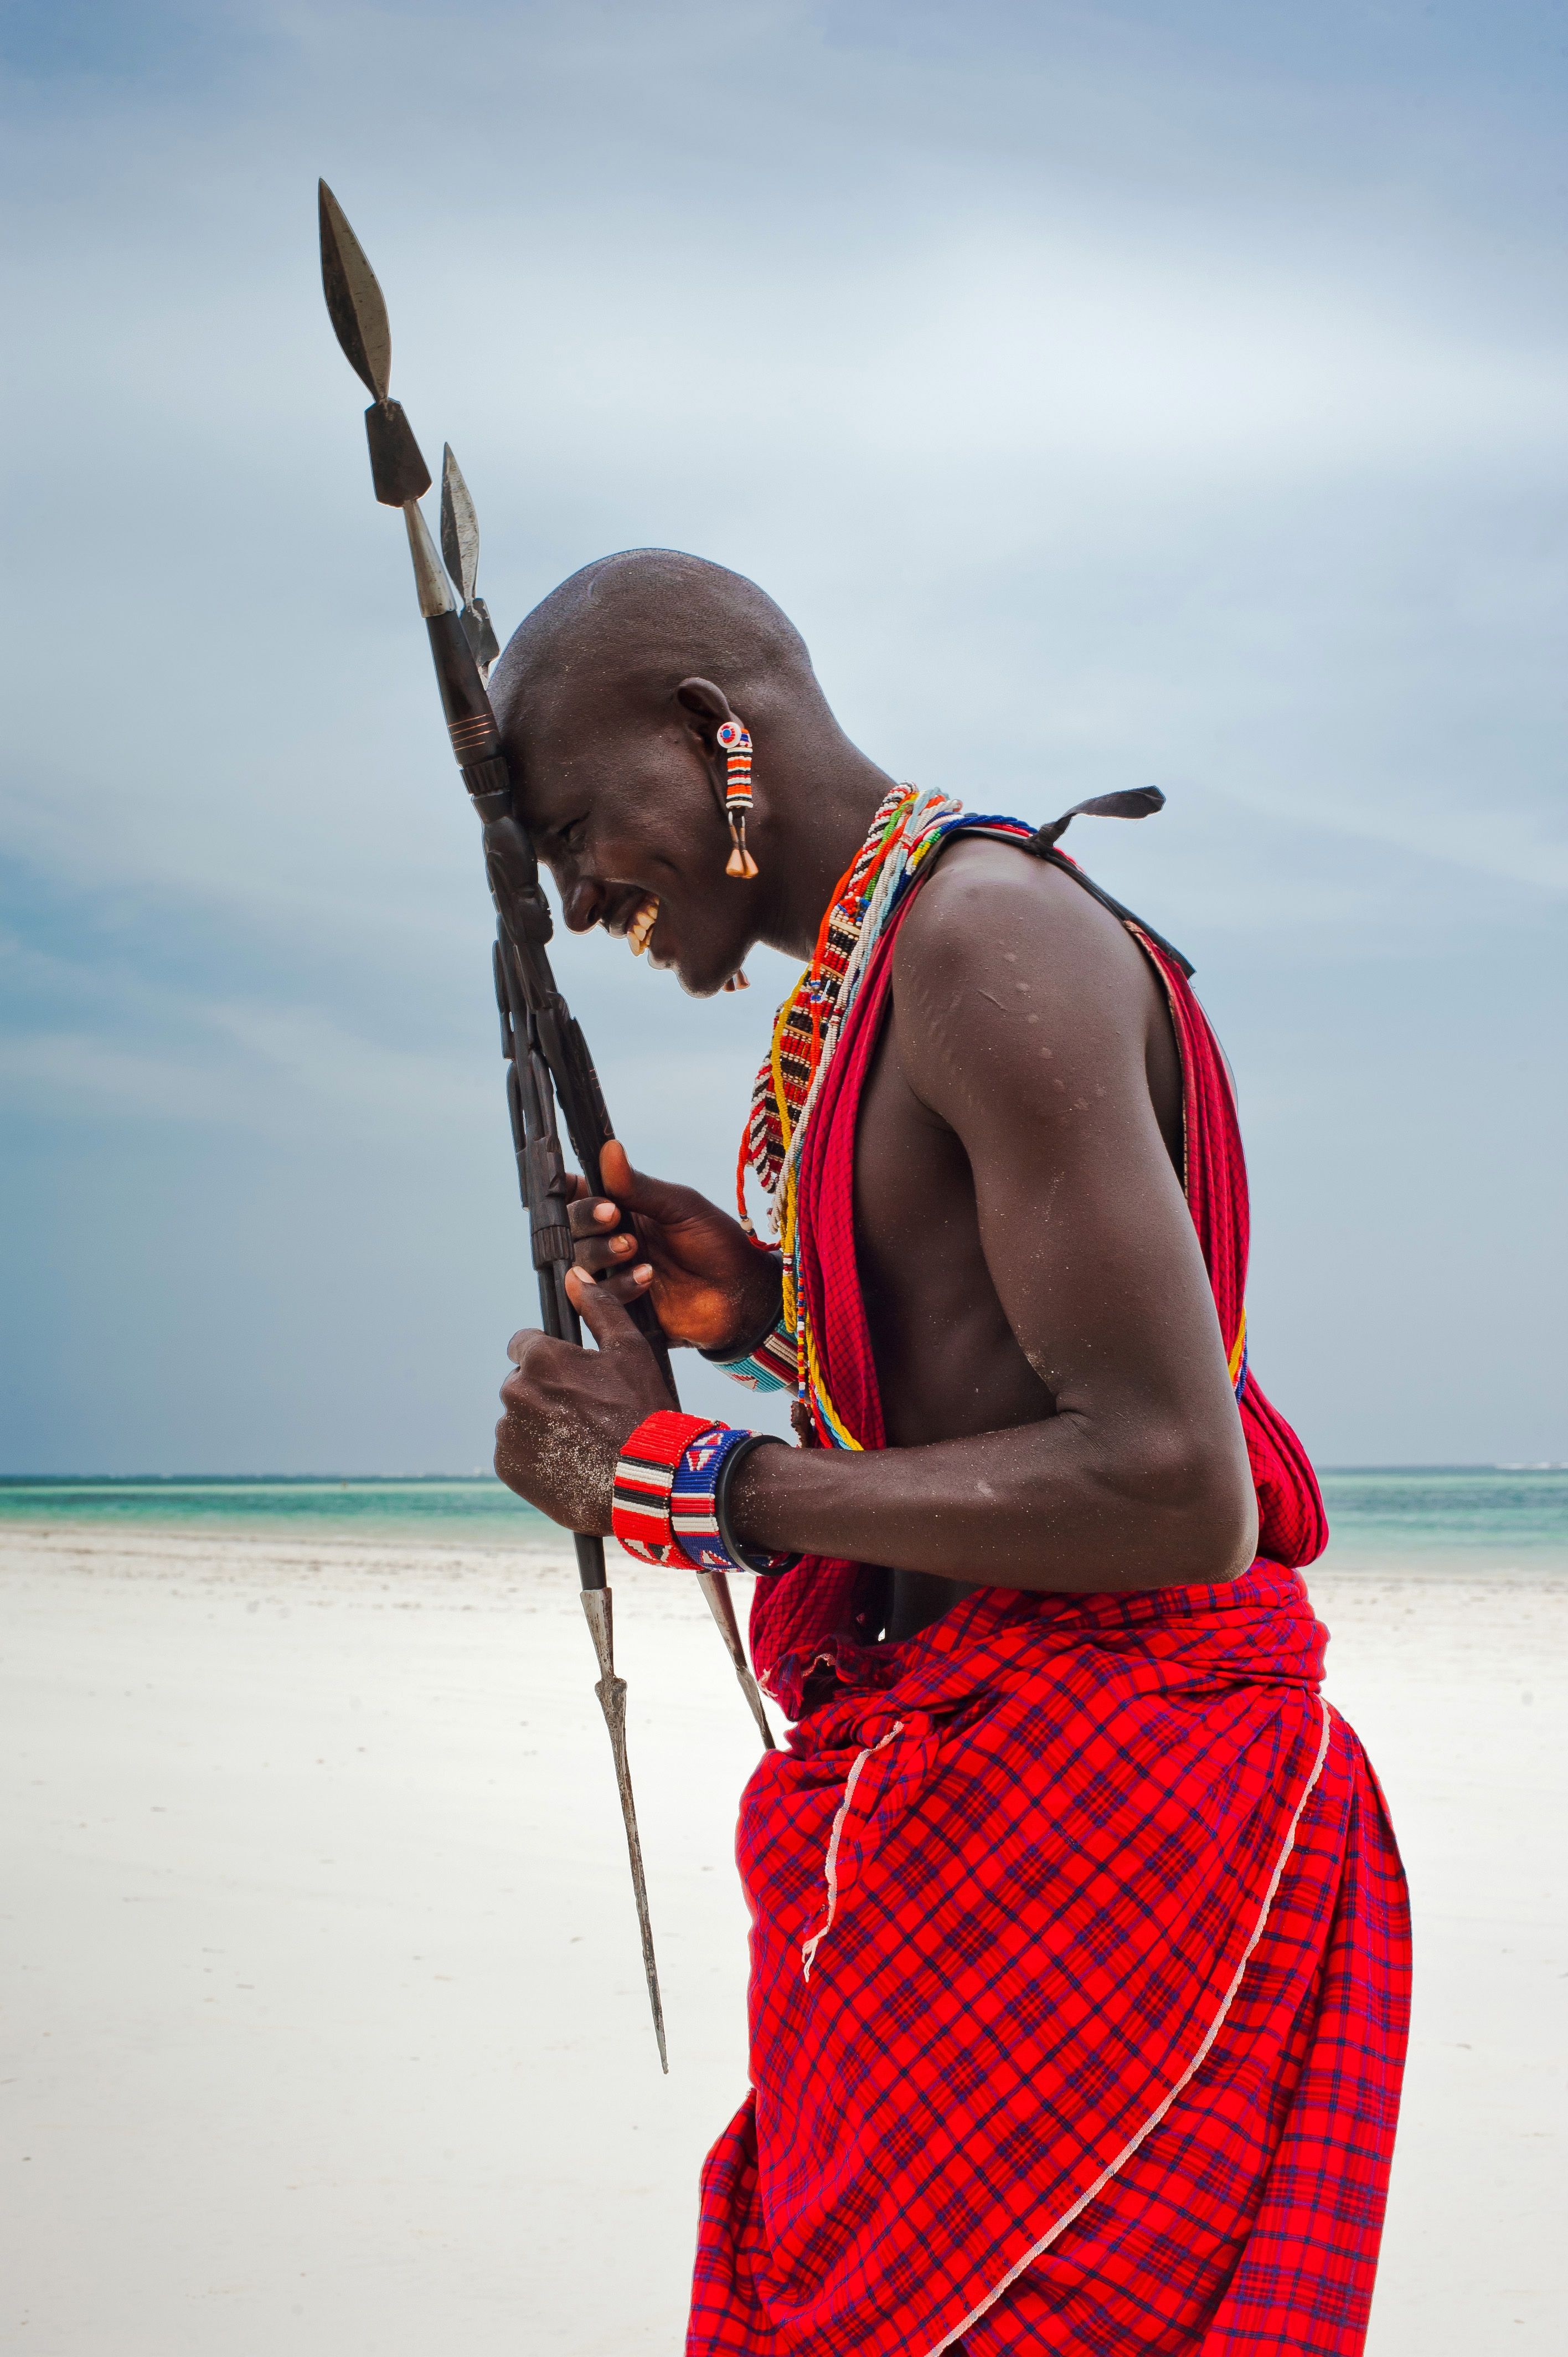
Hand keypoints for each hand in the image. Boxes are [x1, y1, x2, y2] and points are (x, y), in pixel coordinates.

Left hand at [494, 1271, 671, 1530]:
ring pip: (519, 1418)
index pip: (523, 1344)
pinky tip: (569, 1461)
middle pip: (522, 1382)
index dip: (550, 1356)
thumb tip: (575, 1275)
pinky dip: (536, 1455)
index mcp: (540, 1358)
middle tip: (585, 1411)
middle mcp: (516, 1391)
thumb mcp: (630, 1350)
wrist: (646, 1482)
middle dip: (546, 1391)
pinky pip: (516, 1452)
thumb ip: (599, 1307)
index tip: (573, 1375)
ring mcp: (509, 1432)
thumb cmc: (642, 1412)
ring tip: (580, 1440)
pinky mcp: (508, 1467)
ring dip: (540, 1423)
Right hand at [567, 1139, 780, 1354]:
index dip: (571, 1193)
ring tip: (634, 1251)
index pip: (578, 1196)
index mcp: (624, 1209)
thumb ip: (639, 1185)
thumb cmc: (716, 1243)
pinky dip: (619, 1285)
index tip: (579, 1188)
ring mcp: (614, 1274)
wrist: (740, 1293)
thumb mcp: (680, 1206)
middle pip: (570, 1229)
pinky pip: (597, 1297)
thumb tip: (609, 1147)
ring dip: (602, 1253)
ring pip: (578, 1262)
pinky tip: (647, 1278)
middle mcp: (612, 1239)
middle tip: (615, 1218)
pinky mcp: (620, 1306)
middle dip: (587, 1221)